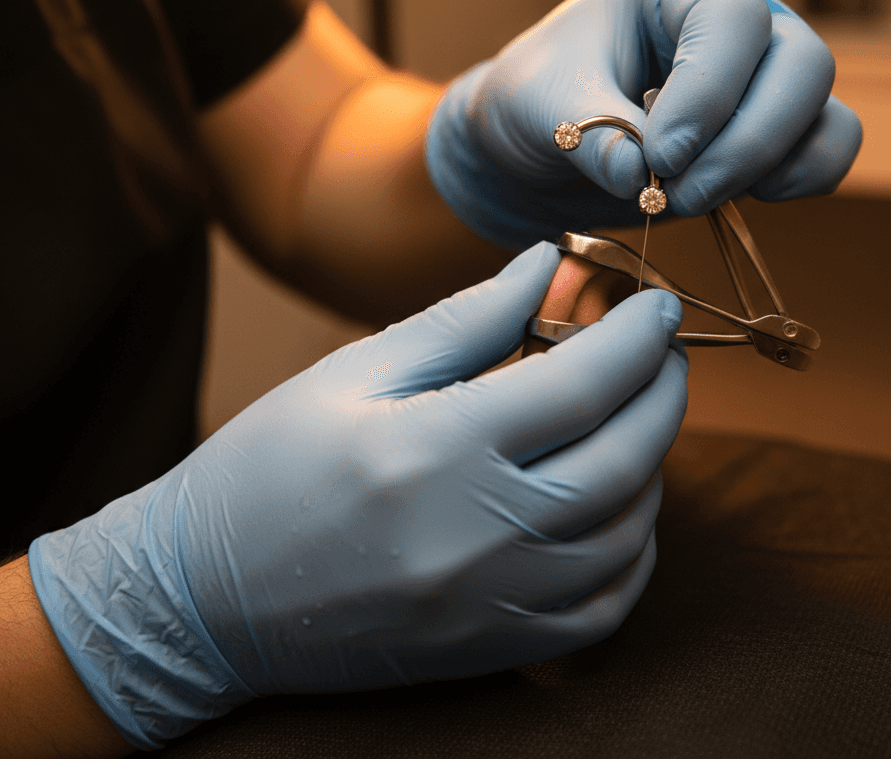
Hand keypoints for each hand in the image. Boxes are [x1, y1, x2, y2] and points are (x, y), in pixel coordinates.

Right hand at [29, 243, 685, 748]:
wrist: (204, 597)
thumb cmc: (269, 466)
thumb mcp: (356, 371)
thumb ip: (465, 318)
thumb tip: (546, 263)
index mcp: (437, 449)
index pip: (582, 384)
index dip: (636, 337)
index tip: (657, 306)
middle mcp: (476, 536)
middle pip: (624, 459)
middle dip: (663, 393)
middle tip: (662, 353)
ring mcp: (489, 606)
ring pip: (627, 535)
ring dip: (651, 468)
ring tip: (632, 420)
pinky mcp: (489, 651)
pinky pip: (602, 611)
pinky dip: (633, 553)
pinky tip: (617, 510)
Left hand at [426, 0, 861, 248]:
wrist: (544, 142)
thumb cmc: (541, 96)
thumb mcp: (542, 106)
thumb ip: (591, 136)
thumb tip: (641, 178)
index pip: (732, 18)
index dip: (708, 94)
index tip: (659, 157)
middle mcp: (743, 12)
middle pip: (801, 64)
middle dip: (744, 143)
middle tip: (677, 193)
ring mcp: (769, 69)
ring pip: (821, 111)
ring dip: (764, 169)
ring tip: (687, 200)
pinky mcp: (778, 126)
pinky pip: (827, 149)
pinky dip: (797, 182)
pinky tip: (734, 200)